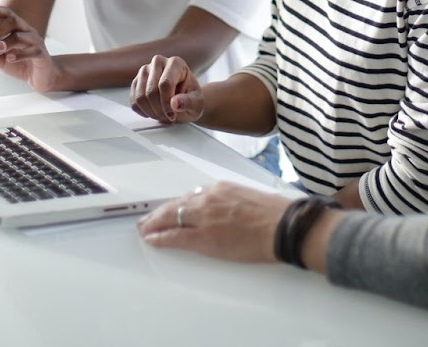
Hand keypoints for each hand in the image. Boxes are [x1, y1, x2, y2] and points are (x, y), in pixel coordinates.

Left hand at [0, 13, 65, 92]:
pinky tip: (9, 58)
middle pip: (13, 21)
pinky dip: (19, 54)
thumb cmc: (19, 64)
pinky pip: (31, 51)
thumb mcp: (1, 56)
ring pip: (20, 36)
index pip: (7, 13)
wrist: (42, 76)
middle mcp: (28, 31)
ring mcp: (36, 42)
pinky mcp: (41, 54)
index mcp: (18, 28)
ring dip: (4, 43)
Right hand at [129, 55, 204, 123]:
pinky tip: (154, 112)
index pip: (165, 83)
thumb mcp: (197, 102)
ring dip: (151, 112)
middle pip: (151, 91)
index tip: (172, 115)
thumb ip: (188, 102)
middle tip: (169, 117)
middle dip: (159, 110)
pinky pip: (133, 101)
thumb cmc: (191, 98)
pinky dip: (143, 112)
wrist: (184, 99)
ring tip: (162, 115)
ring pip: (140, 97)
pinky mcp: (136, 82)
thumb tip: (175, 104)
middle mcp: (158, 63)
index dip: (167, 103)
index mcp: (175, 63)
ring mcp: (145, 71)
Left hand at [137, 183, 292, 262]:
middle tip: (148, 218)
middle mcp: (209, 199)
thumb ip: (234, 201)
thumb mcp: (251, 198)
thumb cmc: (275, 214)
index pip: (192, 195)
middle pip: (176, 204)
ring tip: (144, 228)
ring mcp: (204, 218)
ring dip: (155, 223)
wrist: (282, 226)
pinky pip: (175, 236)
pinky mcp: (203, 238)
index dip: (178, 204)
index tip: (173, 207)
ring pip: (171, 217)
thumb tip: (229, 208)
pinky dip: (160, 237)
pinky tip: (151, 239)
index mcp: (222, 188)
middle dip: (160, 212)